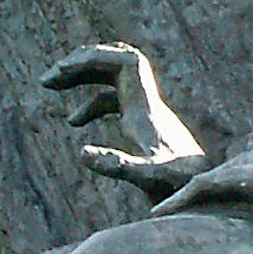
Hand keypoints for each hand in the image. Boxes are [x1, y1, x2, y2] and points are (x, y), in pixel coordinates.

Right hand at [45, 42, 207, 194]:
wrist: (204, 196)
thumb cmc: (178, 187)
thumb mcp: (147, 178)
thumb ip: (118, 165)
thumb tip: (82, 153)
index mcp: (145, 107)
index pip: (123, 60)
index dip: (93, 57)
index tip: (61, 70)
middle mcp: (147, 104)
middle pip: (115, 63)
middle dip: (81, 63)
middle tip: (48, 79)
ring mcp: (146, 116)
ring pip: (112, 80)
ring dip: (83, 77)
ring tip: (50, 86)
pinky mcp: (144, 130)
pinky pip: (115, 103)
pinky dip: (92, 105)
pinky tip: (74, 123)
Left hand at [154, 123, 252, 221]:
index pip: (235, 181)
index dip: (213, 198)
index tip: (197, 216)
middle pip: (211, 181)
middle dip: (188, 199)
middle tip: (165, 217)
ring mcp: (248, 167)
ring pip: (200, 185)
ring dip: (177, 202)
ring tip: (155, 219)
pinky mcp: (243, 178)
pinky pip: (198, 190)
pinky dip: (177, 203)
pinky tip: (159, 217)